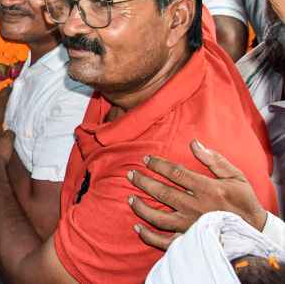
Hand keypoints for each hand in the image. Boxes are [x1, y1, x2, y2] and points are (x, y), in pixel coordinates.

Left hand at [127, 139, 267, 250]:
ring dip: (141, 207)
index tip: (146, 159)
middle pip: (162, 193)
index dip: (158, 165)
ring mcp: (190, 226)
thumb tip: (194, 143)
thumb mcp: (236, 177)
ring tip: (130, 199)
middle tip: (130, 174)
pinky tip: (137, 228)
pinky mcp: (189, 240)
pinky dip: (149, 236)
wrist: (255, 232)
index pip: (175, 174)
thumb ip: (214, 160)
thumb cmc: (244, 202)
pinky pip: (165, 241)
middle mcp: (195, 207)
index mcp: (207, 189)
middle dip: (143, 182)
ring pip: (159, 217)